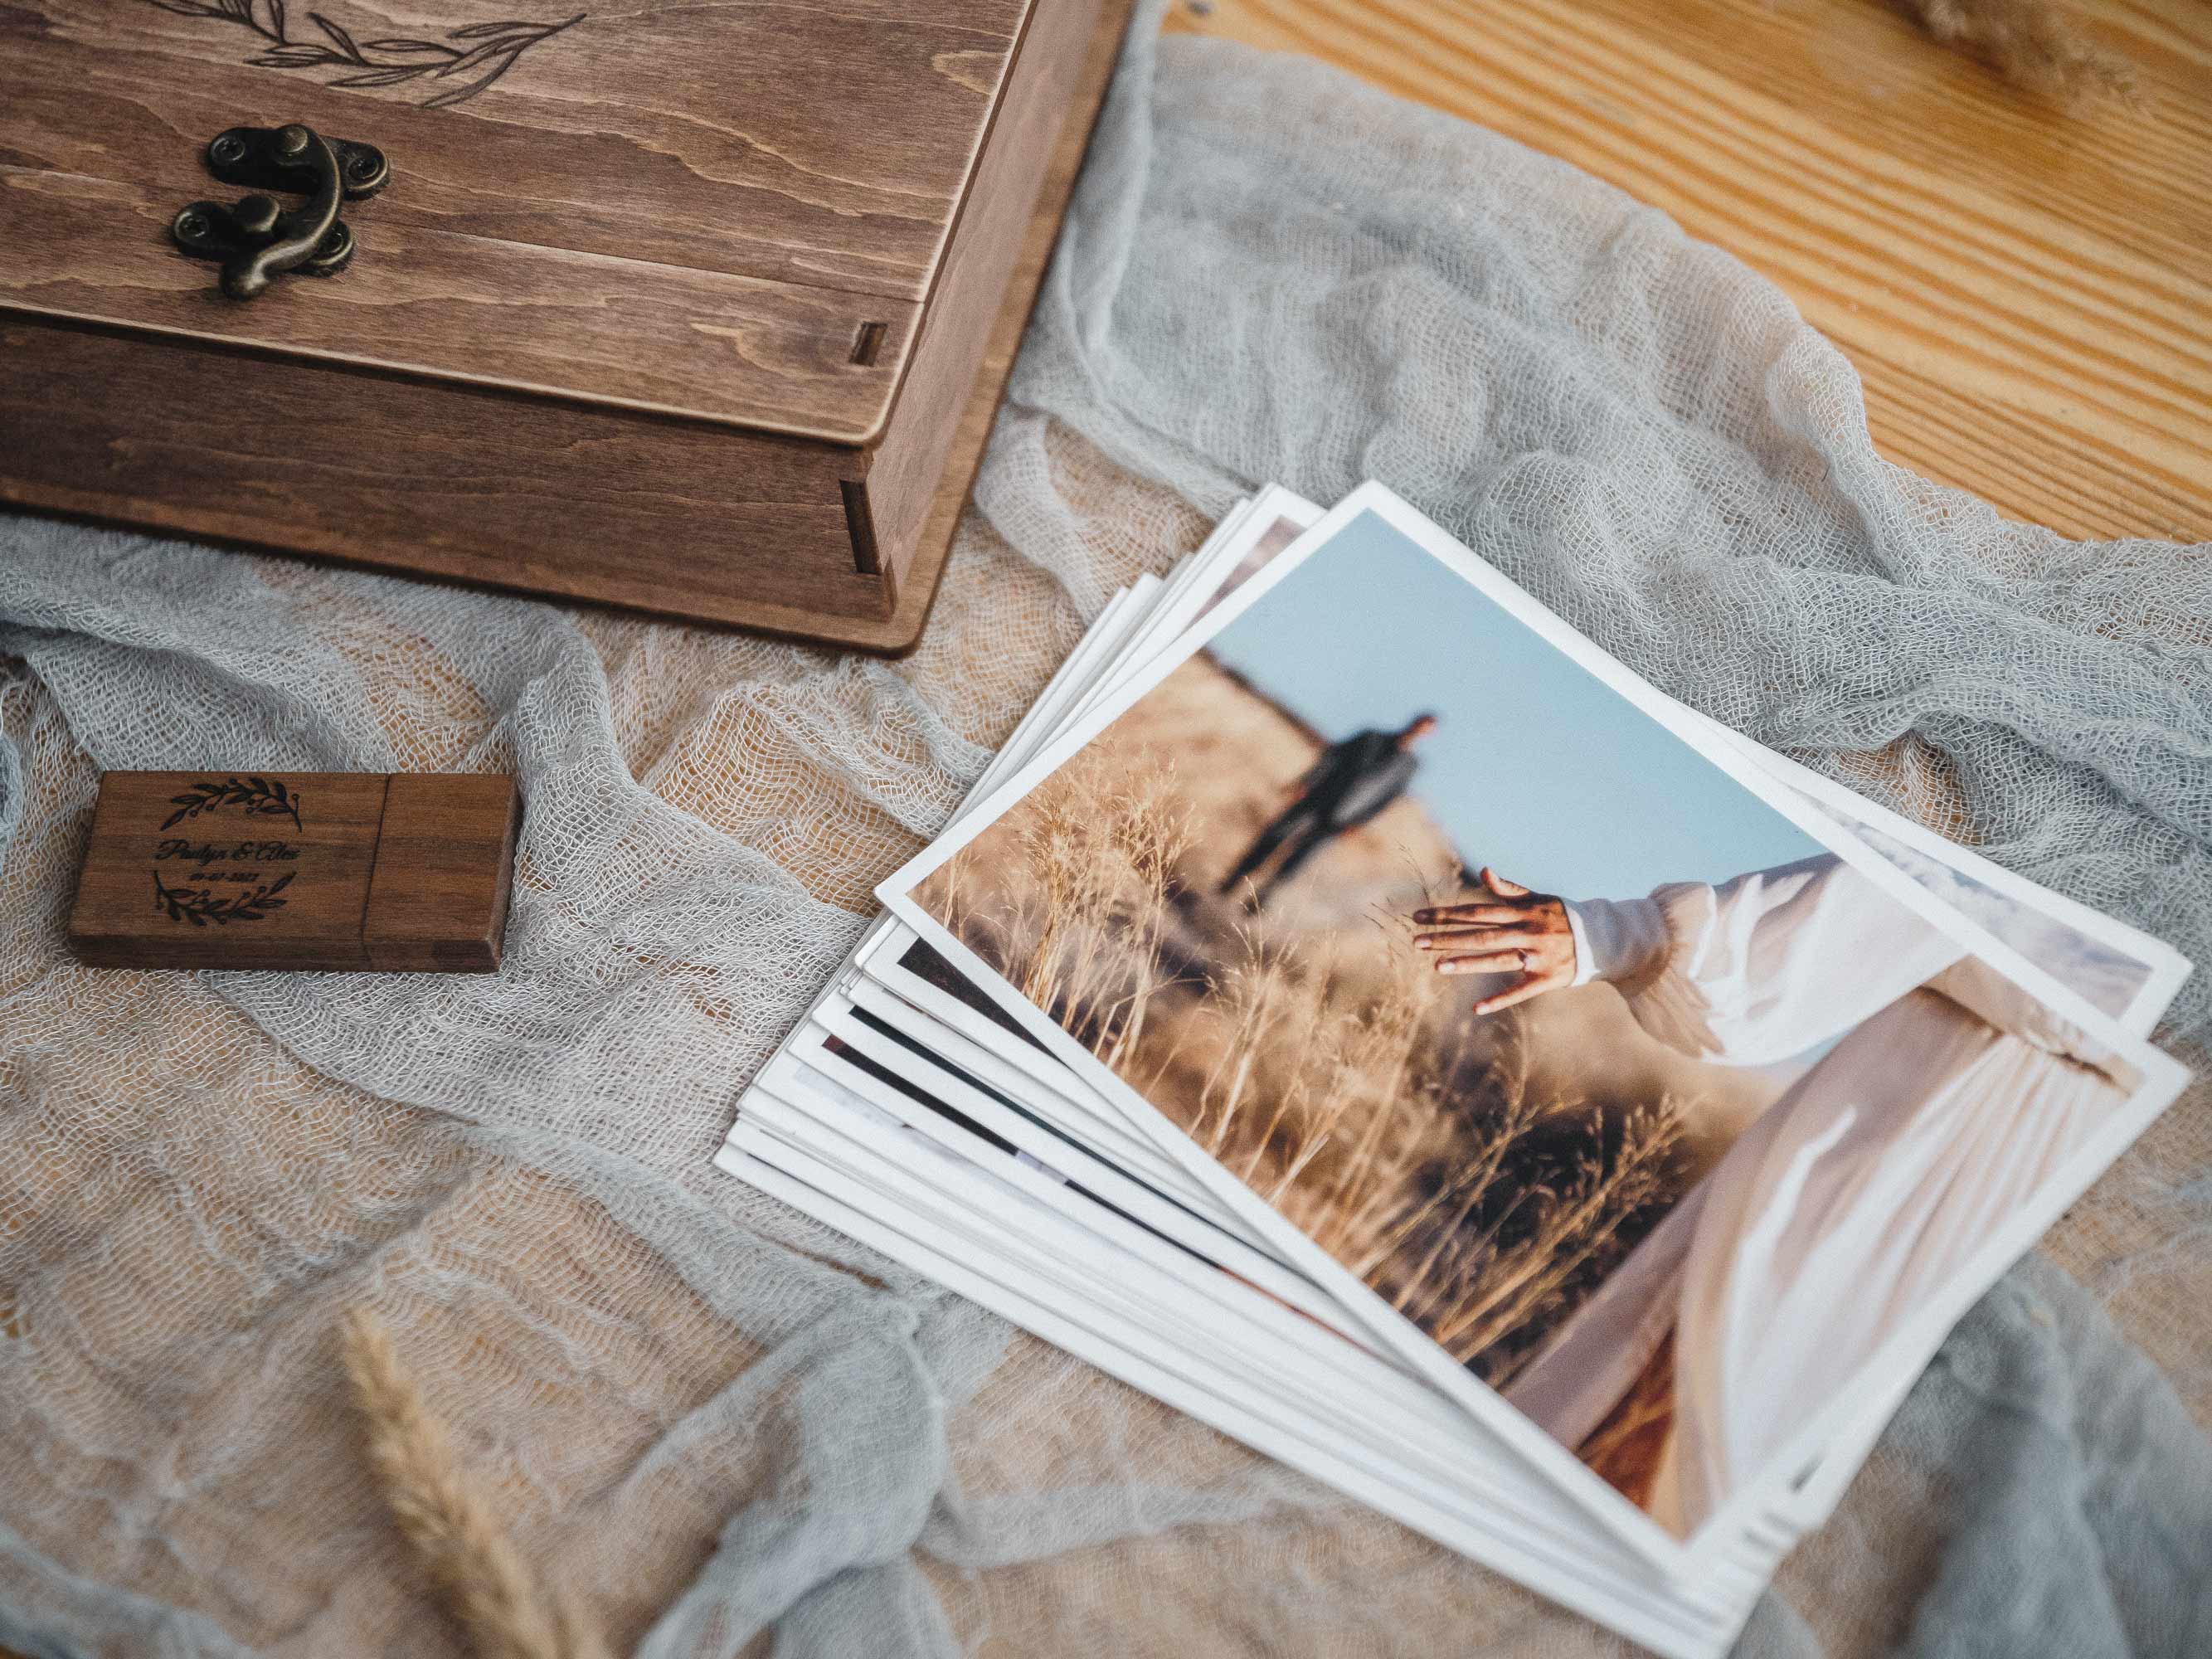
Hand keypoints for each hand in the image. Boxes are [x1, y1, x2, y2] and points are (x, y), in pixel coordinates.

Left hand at [1412, 868, 1576, 1016]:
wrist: (1602, 938)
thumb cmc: (1561, 916)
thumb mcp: (1538, 899)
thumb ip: (1509, 889)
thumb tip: (1484, 873)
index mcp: (1522, 912)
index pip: (1477, 912)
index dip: (1447, 914)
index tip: (1420, 917)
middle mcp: (1527, 933)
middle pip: (1480, 935)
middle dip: (1447, 938)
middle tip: (1417, 942)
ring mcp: (1536, 956)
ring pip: (1496, 960)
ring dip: (1466, 963)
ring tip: (1437, 967)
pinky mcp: (1546, 978)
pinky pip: (1520, 991)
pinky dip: (1500, 1000)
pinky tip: (1477, 1008)